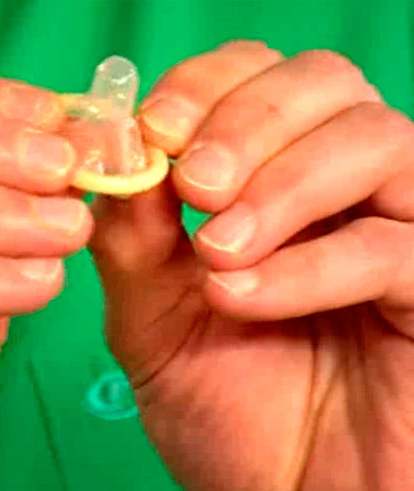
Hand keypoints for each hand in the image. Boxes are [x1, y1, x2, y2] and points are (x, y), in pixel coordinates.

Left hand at [92, 41, 413, 490]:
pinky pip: (396, 246)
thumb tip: (116, 146)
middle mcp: (339, 184)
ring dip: (281, 188)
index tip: (153, 131)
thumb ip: (131, 231)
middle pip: (324, 83)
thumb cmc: (217, 402)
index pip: (254, 75)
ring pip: (374, 141)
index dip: (205, 86)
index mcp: (268, 174)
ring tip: (216, 254)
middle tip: (192, 186)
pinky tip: (241, 297)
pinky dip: (311, 264)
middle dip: (247, 123)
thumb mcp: (149, 312)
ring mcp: (399, 227)